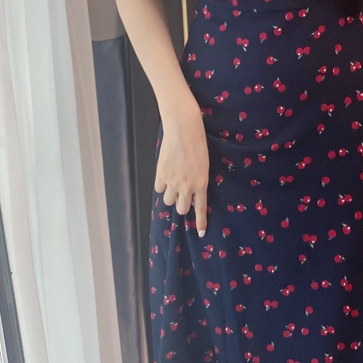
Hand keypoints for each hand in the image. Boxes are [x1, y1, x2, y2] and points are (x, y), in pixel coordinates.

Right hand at [155, 104, 209, 236]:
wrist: (183, 129)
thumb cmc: (198, 144)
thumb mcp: (204, 165)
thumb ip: (198, 182)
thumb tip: (193, 195)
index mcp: (201, 183)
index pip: (201, 208)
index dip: (200, 222)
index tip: (202, 233)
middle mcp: (187, 186)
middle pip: (181, 208)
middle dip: (182, 205)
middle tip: (182, 196)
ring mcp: (172, 181)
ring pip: (168, 200)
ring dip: (170, 195)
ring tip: (173, 183)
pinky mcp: (160, 174)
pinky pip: (158, 188)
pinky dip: (161, 185)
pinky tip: (165, 175)